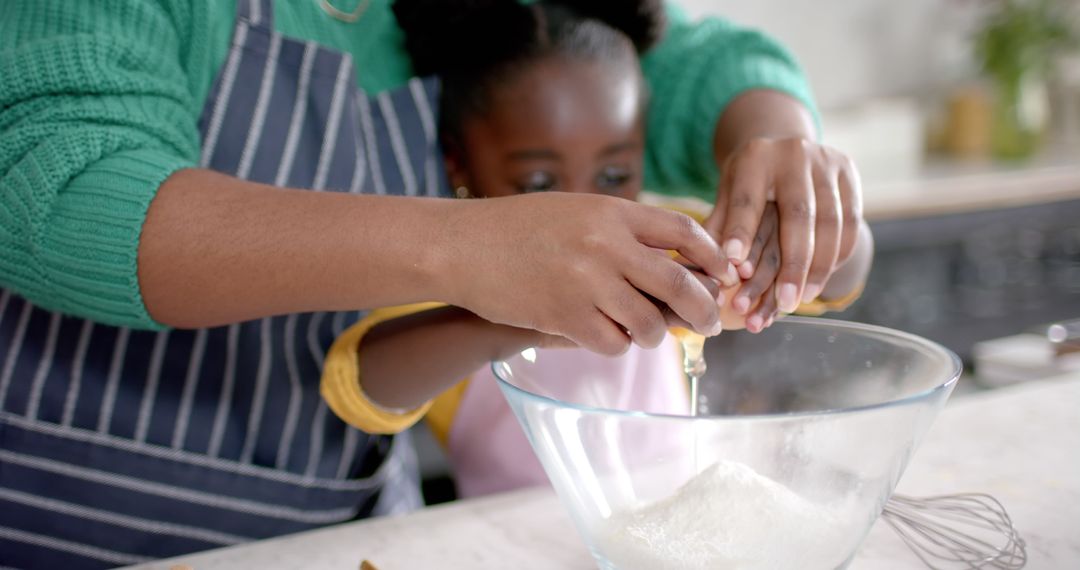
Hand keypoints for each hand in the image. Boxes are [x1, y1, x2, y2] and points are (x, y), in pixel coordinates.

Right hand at [440, 192, 734, 354]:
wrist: (461, 246)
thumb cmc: (518, 228)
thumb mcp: (577, 211)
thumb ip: (622, 230)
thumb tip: (676, 260)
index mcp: (612, 212)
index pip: (683, 230)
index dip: (713, 255)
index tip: (723, 274)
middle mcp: (607, 245)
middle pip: (680, 284)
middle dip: (703, 310)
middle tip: (709, 323)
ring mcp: (587, 283)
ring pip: (649, 324)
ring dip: (653, 335)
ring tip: (643, 332)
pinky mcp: (565, 317)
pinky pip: (613, 344)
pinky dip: (615, 346)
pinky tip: (604, 335)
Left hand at [704, 137, 862, 313]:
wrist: (782, 149)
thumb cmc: (746, 182)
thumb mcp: (725, 195)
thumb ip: (719, 228)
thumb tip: (712, 271)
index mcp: (754, 158)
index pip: (747, 201)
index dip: (742, 234)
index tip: (735, 269)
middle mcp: (793, 154)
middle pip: (798, 215)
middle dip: (793, 266)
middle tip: (785, 304)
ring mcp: (826, 161)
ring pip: (830, 222)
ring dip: (820, 267)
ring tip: (805, 299)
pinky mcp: (850, 171)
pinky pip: (851, 221)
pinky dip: (838, 255)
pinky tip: (823, 278)